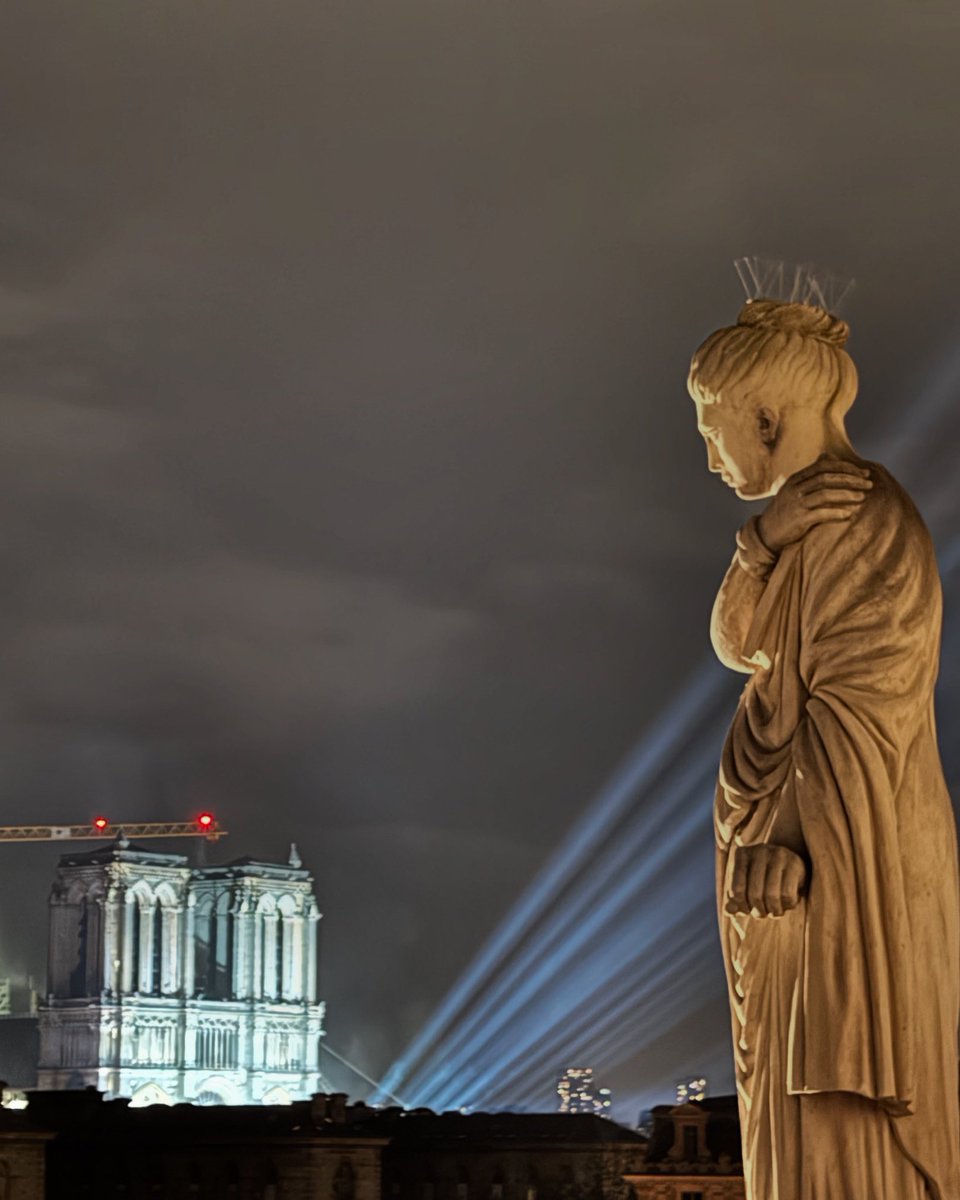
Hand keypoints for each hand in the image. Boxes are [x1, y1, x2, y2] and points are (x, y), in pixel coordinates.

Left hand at [725, 844, 806, 917]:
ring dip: (773, 911)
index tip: (747, 910)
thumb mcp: (746, 885)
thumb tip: (728, 911)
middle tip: (762, 913)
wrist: (789, 863)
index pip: (737, 890)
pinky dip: (787, 906)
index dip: (742, 907)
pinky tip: (786, 903)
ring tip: (774, 911)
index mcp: (741, 854)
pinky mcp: (795, 863)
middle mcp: (759, 851)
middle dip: (759, 911)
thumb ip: (735, 899)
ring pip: (772, 896)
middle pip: (755, 894)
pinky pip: (788, 895)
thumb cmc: (762, 878)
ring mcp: (778, 855)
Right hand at [757, 454, 871, 554]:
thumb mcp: (795, 487)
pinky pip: (820, 514)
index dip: (846, 468)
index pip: (824, 466)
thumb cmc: (786, 509)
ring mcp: (796, 503)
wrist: (767, 532)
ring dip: (847, 495)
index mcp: (796, 478)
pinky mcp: (798, 519)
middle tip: (869, 484)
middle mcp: (795, 488)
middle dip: (851, 480)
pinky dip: (836, 513)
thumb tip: (827, 455)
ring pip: (825, 494)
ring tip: (863, 497)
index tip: (864, 472)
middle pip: (827, 478)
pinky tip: (849, 514)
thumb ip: (811, 473)